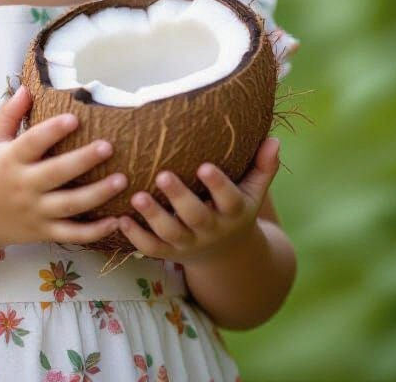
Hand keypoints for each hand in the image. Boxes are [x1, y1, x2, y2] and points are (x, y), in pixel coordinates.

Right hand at [0, 85, 127, 248]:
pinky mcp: (44, 232)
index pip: (32, 143)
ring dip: (97, 194)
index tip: (75, 118)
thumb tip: (26, 88)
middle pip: (56, 173)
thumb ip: (8, 115)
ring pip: (69, 205)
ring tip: (122, 179)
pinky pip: (71, 234)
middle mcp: (24, 186)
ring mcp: (35, 211)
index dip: (53, 131)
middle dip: (83, 160)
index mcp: (11, 160)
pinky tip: (116, 220)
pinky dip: (94, 231)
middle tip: (108, 146)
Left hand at [118, 137, 280, 263]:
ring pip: (170, 233)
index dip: (218, 185)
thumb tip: (274, 139)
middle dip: (179, 197)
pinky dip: (135, 237)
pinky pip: (152, 248)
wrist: (227, 256)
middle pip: (196, 216)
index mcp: (233, 211)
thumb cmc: (236, 208)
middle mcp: (211, 228)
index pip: (229, 199)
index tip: (205, 166)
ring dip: (152, 216)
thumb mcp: (254, 192)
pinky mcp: (169, 252)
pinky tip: (120, 219)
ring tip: (136, 196)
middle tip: (162, 175)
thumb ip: (263, 167)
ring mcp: (188, 243)